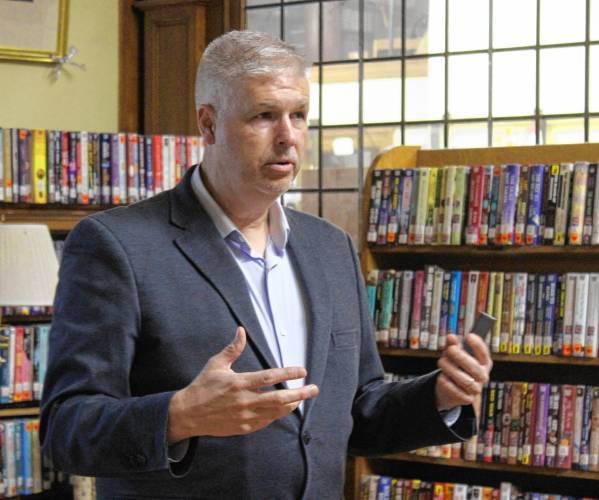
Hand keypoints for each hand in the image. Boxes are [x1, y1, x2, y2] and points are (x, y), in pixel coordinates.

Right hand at [167, 326, 318, 442]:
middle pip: (280, 398)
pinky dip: (278, 414)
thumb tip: (241, 331)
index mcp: (239, 382)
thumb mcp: (216, 364)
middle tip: (314, 388)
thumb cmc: (202, 386)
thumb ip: (232, 349)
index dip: (288, 373)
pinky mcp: (244, 427)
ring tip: (302, 398)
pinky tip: (284, 408)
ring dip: (292, 404)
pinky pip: (267, 421)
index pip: (270, 377)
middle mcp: (244, 400)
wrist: (188, 414)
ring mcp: (245, 416)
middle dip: (300, 393)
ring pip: (276, 412)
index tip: (302, 370)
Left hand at [435, 333, 492, 411]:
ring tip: (441, 362)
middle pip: (475, 368)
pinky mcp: (467, 399)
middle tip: (450, 350)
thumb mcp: (452, 355)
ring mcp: (476, 389)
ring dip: (452, 370)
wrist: (448, 390)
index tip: (468, 336)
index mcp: (483, 363)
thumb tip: (451, 337)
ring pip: (466, 380)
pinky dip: (448, 384)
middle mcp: (482, 376)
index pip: (484, 354)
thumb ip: (452, 346)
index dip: (478, 345)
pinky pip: (458, 392)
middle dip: (462, 357)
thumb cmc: (454, 368)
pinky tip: (442, 377)